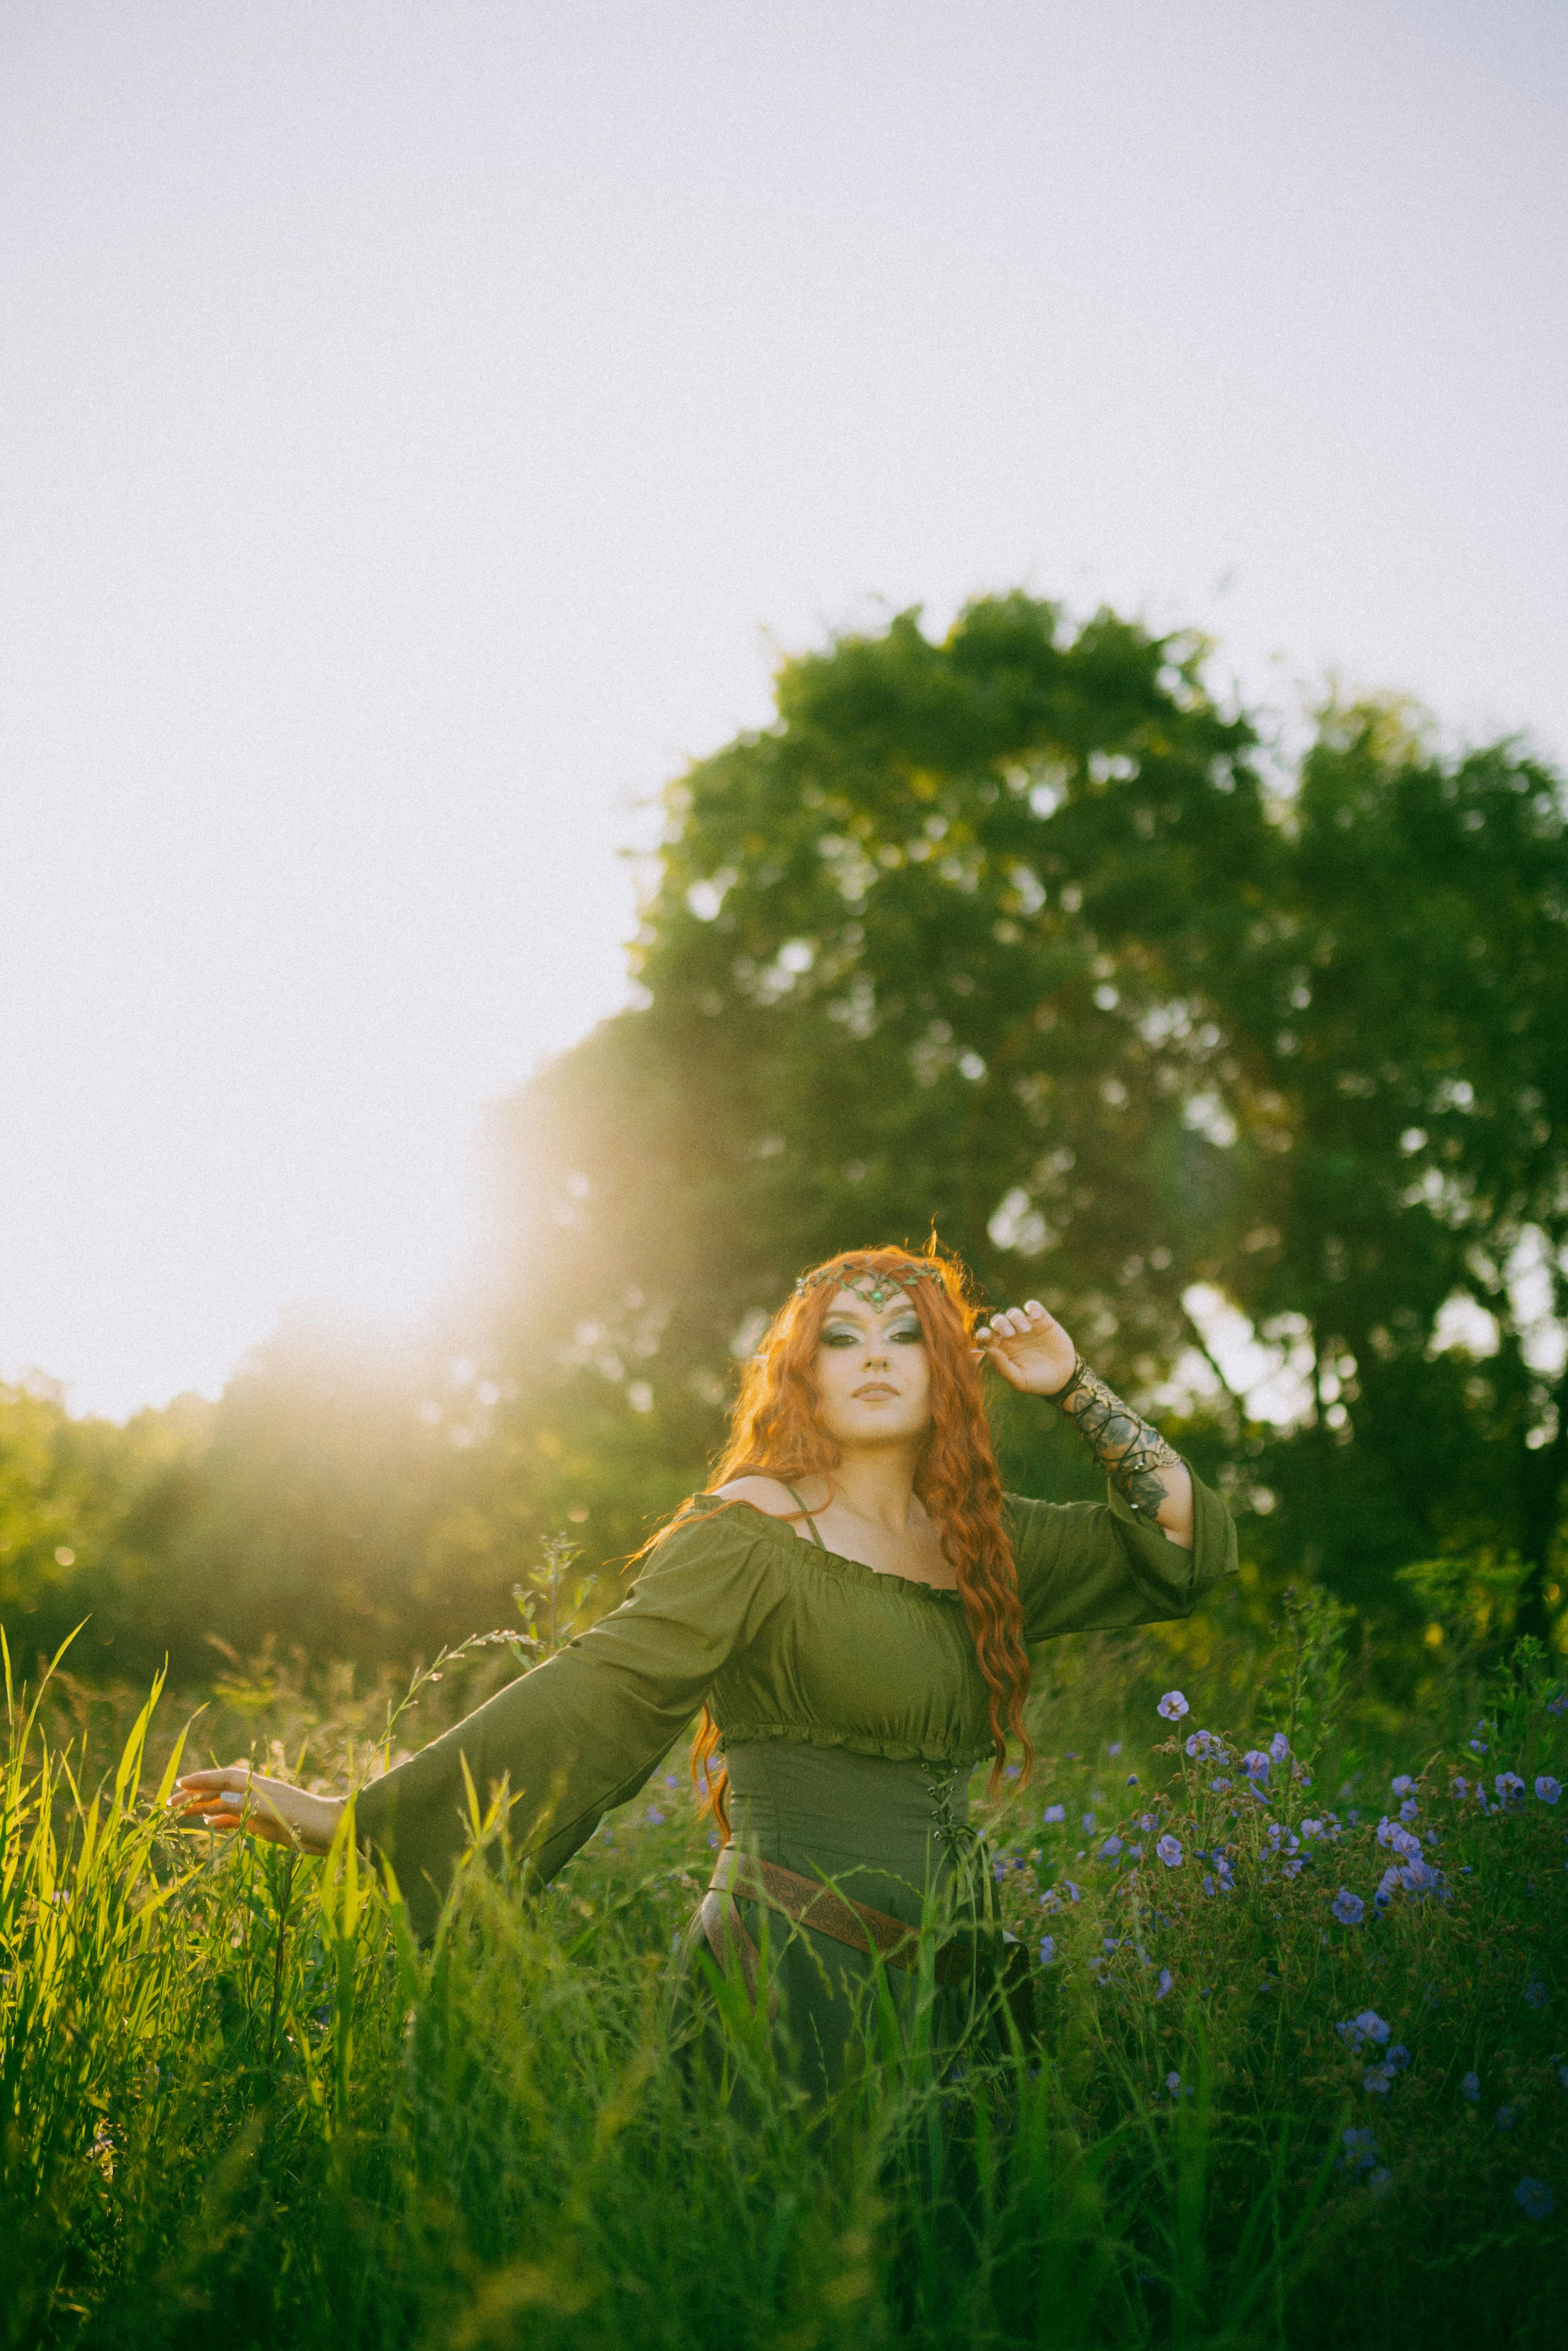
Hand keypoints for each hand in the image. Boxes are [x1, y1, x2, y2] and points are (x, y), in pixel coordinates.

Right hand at [170, 1763, 344, 1854]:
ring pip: (225, 1805)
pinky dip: (221, 1820)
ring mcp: (260, 1808)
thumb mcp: (278, 1813)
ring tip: (180, 1813)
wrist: (335, 1829)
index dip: (202, 1780)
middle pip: (220, 1790)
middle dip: (195, 1794)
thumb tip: (221, 1798)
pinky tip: (209, 1825)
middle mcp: (256, 1794)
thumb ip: (249, 1806)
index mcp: (259, 1786)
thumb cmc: (308, 1818)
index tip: (180, 1782)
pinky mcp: (266, 1823)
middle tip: (169, 1804)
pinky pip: (237, 1819)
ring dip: (204, 1806)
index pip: (224, 1779)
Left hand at [975, 1300, 1077, 1396]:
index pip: (985, 1336)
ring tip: (1026, 1331)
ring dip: (1016, 1318)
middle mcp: (1011, 1336)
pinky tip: (1037, 1317)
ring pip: (1013, 1313)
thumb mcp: (1020, 1380)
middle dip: (1000, 1324)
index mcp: (1001, 1349)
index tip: (987, 1336)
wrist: (1065, 1378)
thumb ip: (1003, 1367)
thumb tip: (988, 1350)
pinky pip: (1033, 1306)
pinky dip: (1032, 1308)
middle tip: (1010, 1335)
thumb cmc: (1038, 1382)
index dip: (983, 1334)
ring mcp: (1027, 1327)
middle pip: (997, 1321)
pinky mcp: (1043, 1320)